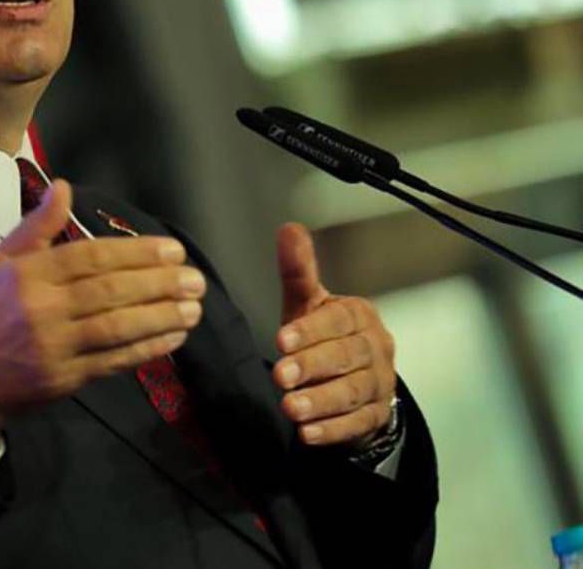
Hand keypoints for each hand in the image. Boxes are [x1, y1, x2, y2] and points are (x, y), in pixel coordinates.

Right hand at [0, 180, 206, 447]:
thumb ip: (36, 227)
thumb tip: (64, 186)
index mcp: (27, 276)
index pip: (89, 257)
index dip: (134, 252)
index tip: (171, 249)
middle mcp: (42, 309)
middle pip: (109, 291)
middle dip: (158, 283)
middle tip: (194, 278)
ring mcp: (55, 347)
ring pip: (116, 327)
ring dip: (160, 316)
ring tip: (193, 307)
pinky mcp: (66, 379)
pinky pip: (114, 361)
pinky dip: (147, 349)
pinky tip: (173, 337)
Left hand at [272, 222, 397, 447]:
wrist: (352, 377)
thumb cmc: (323, 334)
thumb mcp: (307, 303)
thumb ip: (297, 270)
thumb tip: (288, 227)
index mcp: (359, 315)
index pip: (338, 321)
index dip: (311, 331)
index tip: (281, 340)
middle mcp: (377, 347)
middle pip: (347, 357)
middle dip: (313, 366)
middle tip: (280, 376)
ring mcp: (381, 383)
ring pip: (353, 392)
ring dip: (321, 402)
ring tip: (290, 408)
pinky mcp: (376, 416)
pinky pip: (357, 424)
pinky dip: (332, 430)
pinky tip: (307, 434)